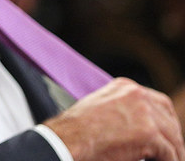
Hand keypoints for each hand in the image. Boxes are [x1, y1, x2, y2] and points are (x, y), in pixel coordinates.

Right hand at [45, 77, 184, 160]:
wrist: (68, 139)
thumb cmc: (77, 130)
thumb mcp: (101, 107)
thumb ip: (122, 109)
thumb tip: (138, 125)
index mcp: (125, 87)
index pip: (158, 102)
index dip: (165, 121)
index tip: (166, 135)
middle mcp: (138, 95)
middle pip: (169, 119)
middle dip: (172, 137)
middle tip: (171, 152)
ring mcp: (145, 114)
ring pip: (173, 137)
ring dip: (172, 152)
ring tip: (168, 160)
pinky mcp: (150, 133)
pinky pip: (170, 153)